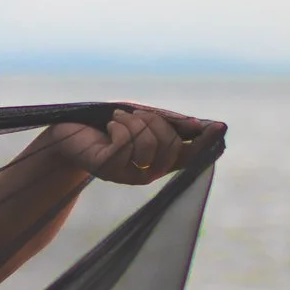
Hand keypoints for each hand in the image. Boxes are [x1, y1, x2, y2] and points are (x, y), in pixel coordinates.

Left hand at [43, 105, 220, 184]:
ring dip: (133, 121)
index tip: (220, 126)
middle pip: (170, 145)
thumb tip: (199, 126)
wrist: (68, 135)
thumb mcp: (140, 119)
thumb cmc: (107, 126)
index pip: (191, 155)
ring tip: (118, 118)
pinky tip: (109, 126)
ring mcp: (129, 175)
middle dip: (155, 120)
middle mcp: (148, 173)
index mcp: (160, 161)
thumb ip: (167, 123)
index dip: (206, 142)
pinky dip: (119, 126)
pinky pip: (126, 143)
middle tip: (135, 114)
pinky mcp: (109, 170)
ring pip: (148, 145)